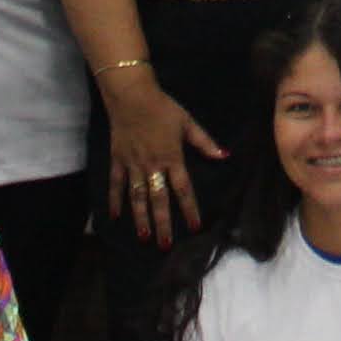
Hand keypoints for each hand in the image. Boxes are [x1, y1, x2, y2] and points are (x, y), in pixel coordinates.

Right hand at [105, 73, 227, 243]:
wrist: (131, 96)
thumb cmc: (163, 108)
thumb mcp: (188, 123)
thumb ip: (205, 142)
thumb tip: (225, 155)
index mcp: (172, 158)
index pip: (183, 189)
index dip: (190, 209)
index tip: (195, 227)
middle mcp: (152, 166)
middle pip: (159, 200)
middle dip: (163, 224)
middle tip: (165, 245)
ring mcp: (133, 165)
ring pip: (137, 197)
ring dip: (141, 218)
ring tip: (144, 237)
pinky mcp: (117, 161)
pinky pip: (116, 185)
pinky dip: (115, 201)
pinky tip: (115, 217)